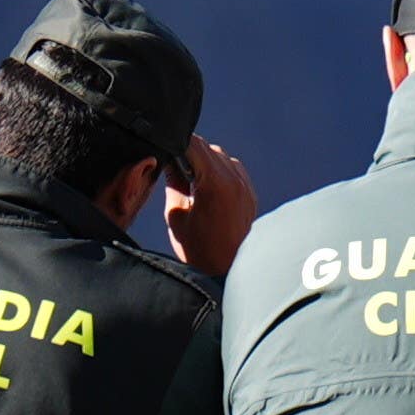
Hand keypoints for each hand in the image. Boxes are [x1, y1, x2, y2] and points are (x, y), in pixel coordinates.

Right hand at [161, 137, 261, 275]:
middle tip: (172, 166)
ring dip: (205, 162)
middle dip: (188, 152)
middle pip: (207, 148)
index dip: (175, 142)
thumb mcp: (176, 215)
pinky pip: (233, 170)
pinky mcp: (250, 194)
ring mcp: (246, 186)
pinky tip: (207, 189)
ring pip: (221, 157)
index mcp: (215, 182)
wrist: (230, 273)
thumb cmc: (200, 250)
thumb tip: (169, 161)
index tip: (163, 146)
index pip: (193, 144)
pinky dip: (219, 172)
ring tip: (190, 182)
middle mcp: (235, 179)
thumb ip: (173, 182)